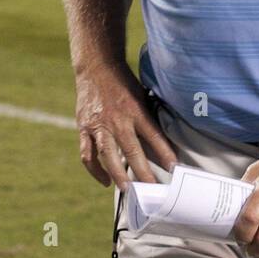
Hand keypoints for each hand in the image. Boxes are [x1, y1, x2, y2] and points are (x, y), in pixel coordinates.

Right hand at [74, 63, 177, 191]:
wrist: (96, 67)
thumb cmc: (124, 83)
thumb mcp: (142, 95)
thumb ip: (149, 117)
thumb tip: (165, 140)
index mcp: (135, 110)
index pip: (154, 136)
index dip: (165, 153)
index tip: (174, 169)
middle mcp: (117, 119)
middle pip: (132, 151)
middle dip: (143, 172)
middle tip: (153, 189)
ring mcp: (99, 125)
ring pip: (108, 156)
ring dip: (118, 175)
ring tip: (128, 190)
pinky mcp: (84, 128)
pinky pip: (88, 154)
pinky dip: (95, 170)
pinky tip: (105, 181)